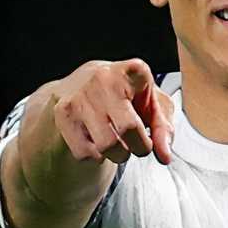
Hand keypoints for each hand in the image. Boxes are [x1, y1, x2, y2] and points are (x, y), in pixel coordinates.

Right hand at [50, 59, 174, 164]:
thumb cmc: (129, 95)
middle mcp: (103, 78)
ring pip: (105, 146)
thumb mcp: (155, 105)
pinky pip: (84, 152)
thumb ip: (164, 129)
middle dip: (138, 148)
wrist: (86, 82)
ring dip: (119, 155)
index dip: (152, 138)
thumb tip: (164, 157)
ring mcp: (79, 95)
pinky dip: (97, 156)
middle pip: (126, 131)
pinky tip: (99, 142)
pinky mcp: (62, 113)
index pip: (149, 117)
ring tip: (121, 144)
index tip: (150, 136)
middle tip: (139, 145)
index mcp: (133, 71)